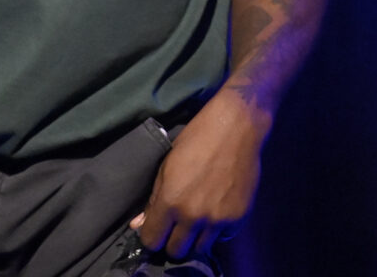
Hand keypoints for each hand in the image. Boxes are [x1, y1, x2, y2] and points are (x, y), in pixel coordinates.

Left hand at [130, 89, 263, 258]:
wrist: (235, 126)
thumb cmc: (196, 138)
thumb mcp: (167, 164)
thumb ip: (154, 198)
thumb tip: (139, 224)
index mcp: (170, 200)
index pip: (153, 240)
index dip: (152, 235)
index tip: (156, 228)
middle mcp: (193, 215)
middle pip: (176, 250)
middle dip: (172, 240)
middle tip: (176, 226)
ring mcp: (217, 219)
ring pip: (200, 248)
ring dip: (195, 237)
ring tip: (197, 218)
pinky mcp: (238, 218)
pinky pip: (223, 237)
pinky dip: (217, 230)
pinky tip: (216, 211)